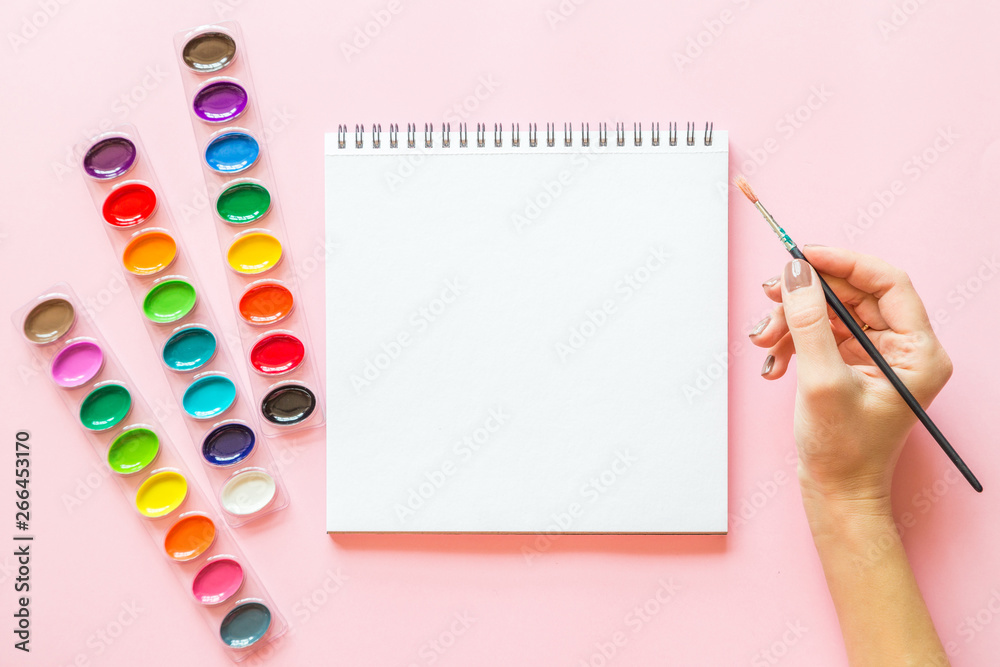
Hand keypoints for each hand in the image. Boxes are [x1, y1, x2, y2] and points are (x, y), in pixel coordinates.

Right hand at [748, 246, 952, 503]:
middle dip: (804, 297)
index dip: (842, 262)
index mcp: (918, 351)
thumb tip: (795, 271)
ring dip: (790, 321)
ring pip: (828, 312)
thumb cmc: (843, 451)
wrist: (836, 495)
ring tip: (763, 342)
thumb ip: (807, 321)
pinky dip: (790, 342)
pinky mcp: (850, 365)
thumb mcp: (821, 381)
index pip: (886, 282)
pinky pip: (818, 334)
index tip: (800, 255)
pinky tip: (773, 364)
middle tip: (767, 296)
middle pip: (851, 295)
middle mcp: (902, 349)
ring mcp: (875, 357)